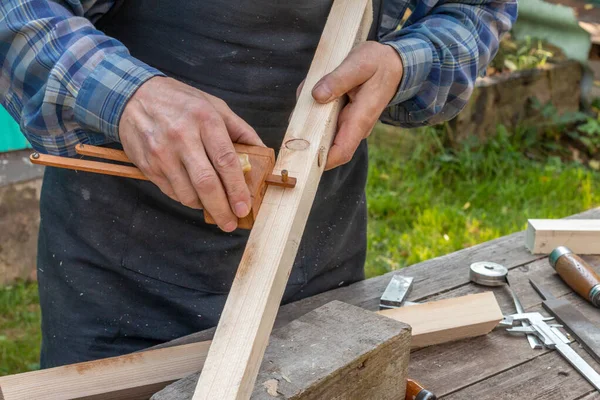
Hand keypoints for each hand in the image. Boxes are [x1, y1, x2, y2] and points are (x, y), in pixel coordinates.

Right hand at [119, 77, 263, 231]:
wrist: (133, 97)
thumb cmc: (181, 102)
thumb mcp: (215, 106)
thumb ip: (240, 130)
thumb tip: (263, 153)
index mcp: (205, 120)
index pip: (226, 161)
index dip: (237, 189)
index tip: (245, 207)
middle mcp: (182, 137)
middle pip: (206, 183)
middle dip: (221, 208)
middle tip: (230, 222)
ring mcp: (163, 153)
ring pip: (187, 193)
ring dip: (204, 206)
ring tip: (214, 208)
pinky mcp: (148, 165)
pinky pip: (172, 192)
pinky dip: (186, 199)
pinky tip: (195, 195)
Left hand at [311, 41, 402, 169]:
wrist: (393, 64)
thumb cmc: (377, 63)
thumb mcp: (359, 64)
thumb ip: (338, 80)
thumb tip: (317, 96)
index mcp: (360, 119)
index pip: (342, 152)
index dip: (321, 160)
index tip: (301, 156)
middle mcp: (354, 127)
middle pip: (325, 146)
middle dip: (305, 136)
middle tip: (294, 118)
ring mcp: (347, 124)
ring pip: (319, 130)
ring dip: (307, 116)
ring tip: (310, 88)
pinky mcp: (342, 118)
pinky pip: (321, 119)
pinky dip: (312, 107)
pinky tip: (313, 88)